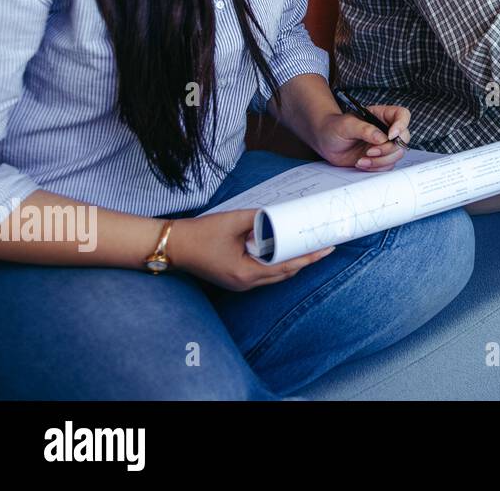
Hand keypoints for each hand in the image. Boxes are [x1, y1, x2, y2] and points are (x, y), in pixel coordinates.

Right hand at [167, 212, 334, 291]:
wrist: (172, 245)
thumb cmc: (200, 234)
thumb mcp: (233, 222)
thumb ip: (259, 218)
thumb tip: (280, 214)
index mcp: (246, 273)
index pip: (287, 267)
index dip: (310, 257)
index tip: (327, 248)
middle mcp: (245, 283)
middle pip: (285, 274)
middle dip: (306, 260)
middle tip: (325, 245)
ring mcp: (239, 284)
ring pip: (275, 275)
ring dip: (293, 262)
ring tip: (310, 247)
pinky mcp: (235, 278)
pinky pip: (264, 273)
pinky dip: (278, 263)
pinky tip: (285, 251)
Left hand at [314, 105, 410, 170]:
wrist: (324, 142)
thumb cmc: (334, 127)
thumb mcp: (347, 125)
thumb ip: (365, 129)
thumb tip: (382, 138)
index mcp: (382, 115)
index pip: (402, 115)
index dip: (401, 125)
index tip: (390, 136)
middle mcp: (386, 130)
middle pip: (403, 139)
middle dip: (388, 149)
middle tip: (370, 151)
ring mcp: (384, 145)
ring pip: (397, 154)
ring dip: (380, 161)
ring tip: (362, 159)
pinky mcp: (379, 158)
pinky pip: (387, 165)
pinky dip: (375, 167)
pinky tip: (361, 163)